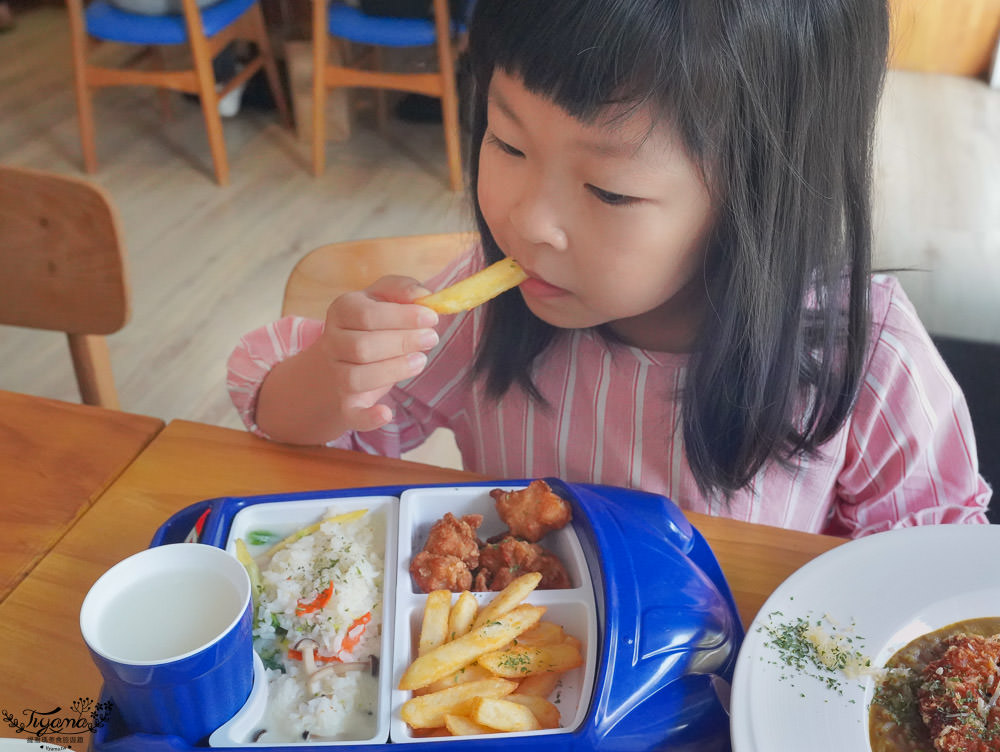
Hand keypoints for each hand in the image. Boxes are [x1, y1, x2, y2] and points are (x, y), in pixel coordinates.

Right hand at [316, 275, 439, 432]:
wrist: (339, 359)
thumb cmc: (371, 323)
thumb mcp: (383, 297)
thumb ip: (402, 289)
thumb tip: (423, 296)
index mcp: (342, 310)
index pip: (367, 315)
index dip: (402, 317)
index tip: (431, 318)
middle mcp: (332, 342)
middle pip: (362, 347)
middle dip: (402, 343)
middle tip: (431, 339)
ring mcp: (336, 374)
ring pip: (356, 377)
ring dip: (393, 370)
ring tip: (420, 361)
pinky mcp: (345, 404)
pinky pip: (351, 414)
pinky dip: (368, 417)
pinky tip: (386, 413)